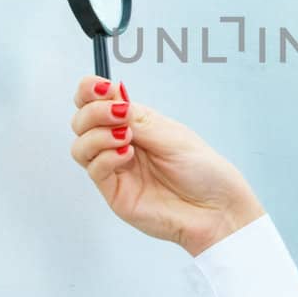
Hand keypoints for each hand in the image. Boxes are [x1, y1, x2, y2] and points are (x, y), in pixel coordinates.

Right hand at [69, 76, 264, 255]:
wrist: (217, 209)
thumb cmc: (204, 171)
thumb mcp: (171, 134)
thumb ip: (137, 118)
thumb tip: (112, 96)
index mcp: (136, 123)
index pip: (98, 102)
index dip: (91, 91)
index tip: (100, 87)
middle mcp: (121, 144)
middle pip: (82, 122)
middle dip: (94, 111)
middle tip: (119, 113)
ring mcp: (116, 169)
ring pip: (80, 146)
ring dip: (97, 135)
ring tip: (126, 136)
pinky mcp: (115, 193)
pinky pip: (94, 170)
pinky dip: (105, 157)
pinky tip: (127, 155)